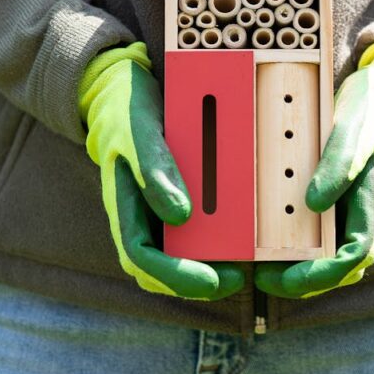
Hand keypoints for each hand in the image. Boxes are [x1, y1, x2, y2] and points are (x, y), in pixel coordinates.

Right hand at [79, 42, 244, 299]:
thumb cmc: (126, 112)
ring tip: (249, 265)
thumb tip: (181, 216)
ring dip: (212, 265)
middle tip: (240, 278)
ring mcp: (159, 212)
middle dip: (200, 282)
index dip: (176, 277)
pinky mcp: (179, 200)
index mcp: (124, 208)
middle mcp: (142, 218)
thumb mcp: (137, 133)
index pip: (143, 259)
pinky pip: (198, 230)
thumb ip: (154, 170)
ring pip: (182, 256)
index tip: (212, 282)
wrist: (123, 91)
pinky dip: (221, 238)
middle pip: (164, 271)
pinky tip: (250, 233)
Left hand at [255, 43, 373, 298]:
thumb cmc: (371, 115)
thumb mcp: (356, 130)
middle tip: (261, 279)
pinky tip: (262, 243)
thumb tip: (313, 203)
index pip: (354, 256)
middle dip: (301, 282)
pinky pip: (315, 239)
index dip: (321, 275)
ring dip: (295, 272)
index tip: (287, 278)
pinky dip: (291, 249)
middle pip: (338, 270)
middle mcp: (360, 216)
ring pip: (327, 260)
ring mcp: (347, 213)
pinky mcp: (333, 206)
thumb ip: (340, 164)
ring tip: (257, 269)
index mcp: (371, 204)